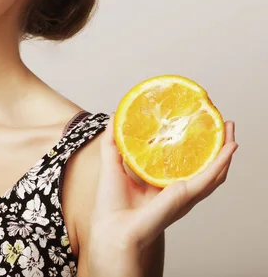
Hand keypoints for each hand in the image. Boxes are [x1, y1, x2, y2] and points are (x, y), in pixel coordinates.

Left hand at [91, 113, 237, 250]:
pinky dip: (220, 164)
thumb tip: (113, 116)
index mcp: (162, 182)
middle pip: (204, 165)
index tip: (197, 123)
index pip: (183, 160)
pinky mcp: (184, 196)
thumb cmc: (112, 203)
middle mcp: (177, 188)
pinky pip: (208, 179)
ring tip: (230, 130)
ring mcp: (183, 193)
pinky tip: (228, 150)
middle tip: (223, 124)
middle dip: (216, 145)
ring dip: (225, 151)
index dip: (193, 144)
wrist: (113, 226)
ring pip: (213, 172)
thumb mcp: (112, 163)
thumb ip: (113, 140)